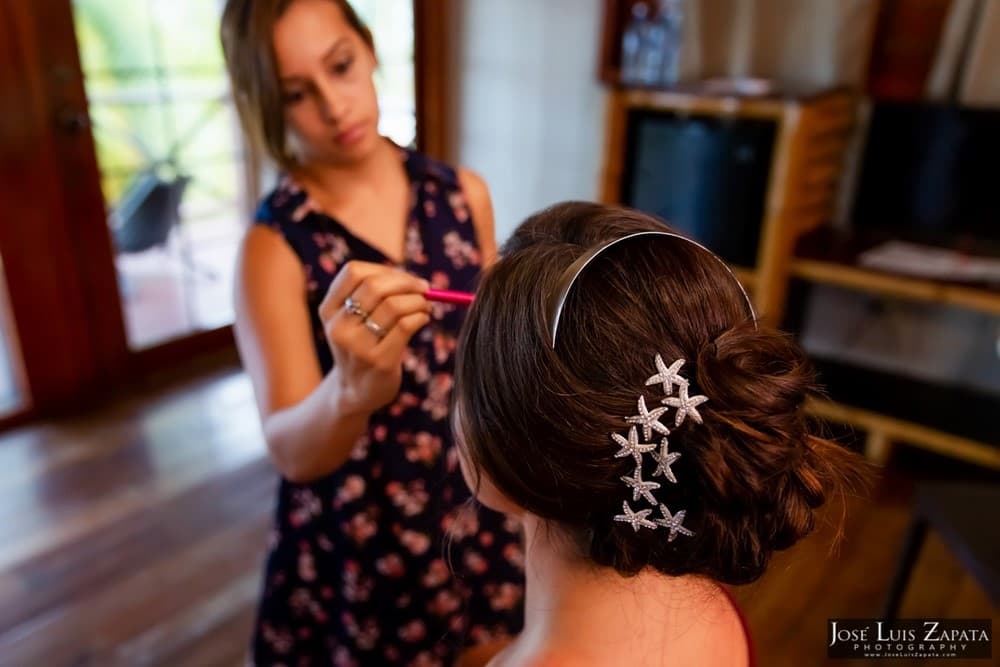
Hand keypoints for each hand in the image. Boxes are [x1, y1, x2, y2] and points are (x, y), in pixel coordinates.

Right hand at [318, 261, 430, 415]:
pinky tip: (423, 319)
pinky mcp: (379, 361)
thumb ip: (373, 295)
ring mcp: (357, 346)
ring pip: (394, 305)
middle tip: (423, 287)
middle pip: (375, 286)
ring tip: (425, 305)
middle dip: (406, 282)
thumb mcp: (352, 320)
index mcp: (329, 310)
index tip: (404, 277)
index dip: (384, 270)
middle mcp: (338, 326)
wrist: (355, 392)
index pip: (353, 272)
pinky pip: (407, 325)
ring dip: (418, 300)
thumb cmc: (362, 346)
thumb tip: (414, 278)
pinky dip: (421, 316)